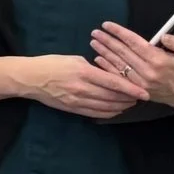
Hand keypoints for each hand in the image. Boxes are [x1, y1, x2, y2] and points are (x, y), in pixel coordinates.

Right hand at [19, 53, 143, 118]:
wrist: (30, 78)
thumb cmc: (52, 64)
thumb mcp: (75, 59)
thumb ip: (94, 67)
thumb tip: (109, 73)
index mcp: (84, 73)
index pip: (114, 82)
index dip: (131, 89)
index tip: (144, 92)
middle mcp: (82, 89)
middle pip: (112, 97)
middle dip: (129, 99)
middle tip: (141, 97)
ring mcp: (77, 101)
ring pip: (105, 107)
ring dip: (120, 107)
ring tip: (130, 103)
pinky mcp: (72, 109)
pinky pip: (94, 114)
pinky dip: (108, 113)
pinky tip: (115, 110)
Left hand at [90, 24, 173, 110]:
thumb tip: (163, 36)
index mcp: (158, 59)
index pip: (134, 42)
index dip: (119, 33)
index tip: (107, 25)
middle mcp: (147, 71)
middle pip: (123, 52)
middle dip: (107, 40)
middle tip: (95, 32)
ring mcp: (139, 81)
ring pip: (118, 64)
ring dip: (104, 52)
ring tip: (94, 42)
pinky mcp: (136, 89)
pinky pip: (118, 77)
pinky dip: (107, 67)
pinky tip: (98, 59)